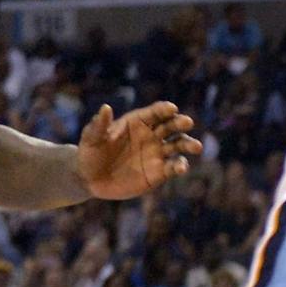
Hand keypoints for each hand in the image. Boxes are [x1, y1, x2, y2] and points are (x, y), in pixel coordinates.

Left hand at [77, 101, 201, 199]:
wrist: (89, 178)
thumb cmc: (89, 153)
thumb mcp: (91, 138)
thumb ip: (99, 125)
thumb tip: (105, 108)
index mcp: (137, 122)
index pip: (155, 112)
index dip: (164, 109)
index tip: (171, 109)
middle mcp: (151, 135)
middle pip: (171, 126)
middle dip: (180, 123)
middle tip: (187, 123)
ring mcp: (156, 153)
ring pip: (178, 145)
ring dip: (188, 145)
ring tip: (196, 147)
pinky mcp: (158, 172)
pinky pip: (173, 167)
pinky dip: (180, 166)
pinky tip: (181, 167)